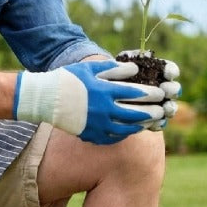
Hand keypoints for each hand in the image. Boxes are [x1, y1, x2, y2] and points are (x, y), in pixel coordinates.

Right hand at [13, 60, 165, 144]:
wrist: (44, 99)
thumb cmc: (67, 79)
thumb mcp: (90, 69)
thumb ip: (113, 69)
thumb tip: (134, 70)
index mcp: (105, 91)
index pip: (135, 93)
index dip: (151, 93)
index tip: (160, 93)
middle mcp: (104, 110)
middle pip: (135, 113)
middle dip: (151, 112)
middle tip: (161, 111)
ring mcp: (97, 125)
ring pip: (126, 129)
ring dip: (140, 126)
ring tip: (148, 123)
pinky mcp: (90, 135)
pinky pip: (112, 138)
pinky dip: (123, 134)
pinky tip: (129, 131)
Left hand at [116, 50, 180, 129]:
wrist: (106, 95)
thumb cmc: (115, 75)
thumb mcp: (119, 65)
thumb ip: (129, 58)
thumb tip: (140, 54)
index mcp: (158, 73)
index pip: (170, 70)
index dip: (171, 71)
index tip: (167, 73)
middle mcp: (162, 89)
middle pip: (174, 89)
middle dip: (172, 89)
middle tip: (164, 90)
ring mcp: (159, 105)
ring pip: (171, 107)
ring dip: (170, 108)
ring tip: (165, 108)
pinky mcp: (152, 120)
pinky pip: (160, 123)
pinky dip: (158, 123)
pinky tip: (154, 123)